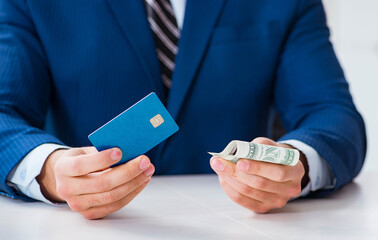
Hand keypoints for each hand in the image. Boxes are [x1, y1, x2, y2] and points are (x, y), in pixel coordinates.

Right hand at [37, 147, 153, 218]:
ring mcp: (78, 204)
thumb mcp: (85, 151)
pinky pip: (115, 205)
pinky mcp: (89, 213)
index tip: (120, 151)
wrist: (68, 179)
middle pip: (102, 183)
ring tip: (148, 171)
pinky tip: (141, 181)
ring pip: (111, 196)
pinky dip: (132, 192)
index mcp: (63, 168)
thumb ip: (101, 150)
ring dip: (134, 183)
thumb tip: (129, 149)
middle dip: (127, 172)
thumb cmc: (81, 160)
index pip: (81, 166)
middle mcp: (67, 189)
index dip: (101, 159)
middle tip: (145, 161)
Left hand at [210, 137, 308, 212]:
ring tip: (218, 167)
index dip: (258, 168)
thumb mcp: (269, 145)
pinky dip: (230, 189)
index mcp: (295, 171)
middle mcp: (290, 189)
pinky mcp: (264, 208)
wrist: (278, 167)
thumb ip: (257, 147)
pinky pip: (243, 200)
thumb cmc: (272, 154)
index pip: (278, 173)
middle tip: (219, 162)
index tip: (240, 161)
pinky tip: (223, 178)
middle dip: (236, 172)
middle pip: (260, 184)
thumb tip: (238, 151)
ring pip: (249, 192)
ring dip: (230, 179)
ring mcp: (277, 201)